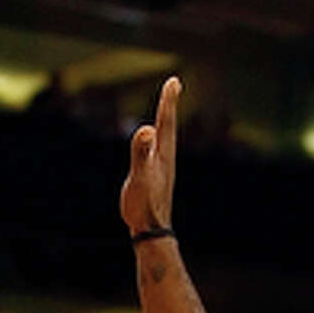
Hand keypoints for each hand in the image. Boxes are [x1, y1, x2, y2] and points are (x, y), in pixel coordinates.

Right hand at [121, 76, 180, 234]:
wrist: (151, 232)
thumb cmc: (144, 205)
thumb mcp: (139, 176)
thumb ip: (141, 153)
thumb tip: (147, 130)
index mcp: (162, 155)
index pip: (165, 122)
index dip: (168, 101)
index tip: (174, 80)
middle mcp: (165, 159)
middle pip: (167, 126)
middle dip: (168, 104)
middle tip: (174, 85)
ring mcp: (161, 169)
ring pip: (164, 139)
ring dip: (164, 121)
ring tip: (166, 109)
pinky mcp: (155, 179)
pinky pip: (156, 151)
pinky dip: (156, 140)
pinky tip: (153, 145)